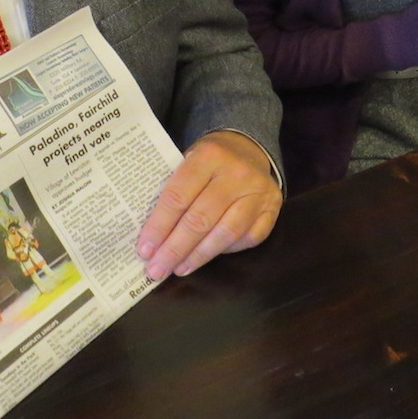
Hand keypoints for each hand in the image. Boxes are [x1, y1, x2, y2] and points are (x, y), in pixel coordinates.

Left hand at [136, 131, 281, 279]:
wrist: (247, 149)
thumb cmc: (209, 162)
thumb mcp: (187, 161)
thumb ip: (173, 191)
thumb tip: (151, 237)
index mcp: (208, 155)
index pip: (178, 197)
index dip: (159, 226)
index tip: (145, 250)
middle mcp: (236, 173)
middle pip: (200, 219)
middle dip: (175, 249)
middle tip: (157, 269)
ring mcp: (258, 192)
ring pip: (225, 233)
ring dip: (198, 256)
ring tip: (178, 268)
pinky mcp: (272, 209)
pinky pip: (248, 239)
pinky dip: (225, 251)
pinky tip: (207, 257)